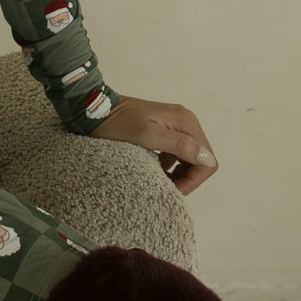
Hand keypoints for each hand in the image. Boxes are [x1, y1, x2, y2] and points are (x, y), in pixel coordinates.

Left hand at [89, 95, 219, 194]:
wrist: (94, 110)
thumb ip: (179, 145)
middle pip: (200, 159)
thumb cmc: (117, 124)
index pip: (207, 160)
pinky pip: (175, 152)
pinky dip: (169, 165)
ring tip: (160, 181)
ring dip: (178, 172)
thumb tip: (206, 159)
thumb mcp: (147, 136)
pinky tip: (155, 169)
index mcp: (185, 122)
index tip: (174, 191)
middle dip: (187, 178)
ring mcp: (174, 124)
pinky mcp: (162, 128)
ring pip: (189, 157)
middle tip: (166, 189)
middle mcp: (185, 121)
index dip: (193, 180)